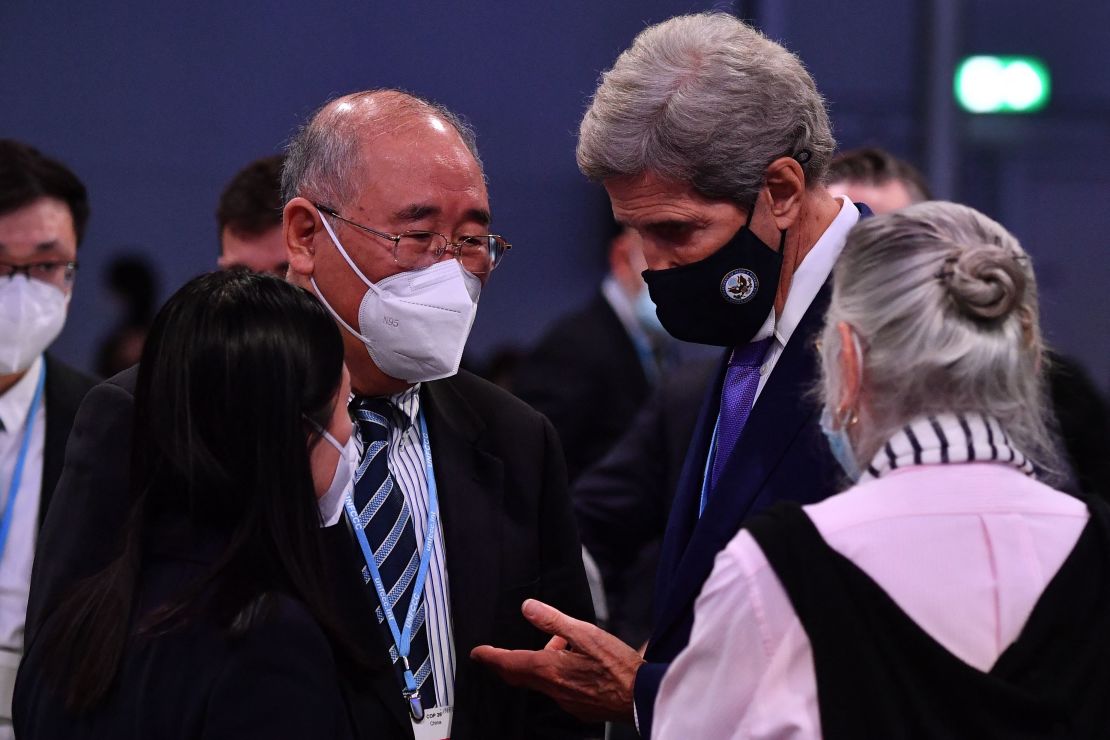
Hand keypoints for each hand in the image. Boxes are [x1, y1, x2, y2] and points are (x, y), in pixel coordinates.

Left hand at [470, 599, 644, 723]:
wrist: (642, 696)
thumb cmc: (618, 667)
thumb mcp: (586, 634)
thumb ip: (554, 620)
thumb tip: (528, 608)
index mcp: (550, 669)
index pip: (509, 663)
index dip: (491, 657)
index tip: (478, 653)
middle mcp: (553, 689)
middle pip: (519, 676)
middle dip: (506, 663)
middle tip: (498, 653)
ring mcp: (566, 701)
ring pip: (541, 681)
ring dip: (539, 663)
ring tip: (557, 645)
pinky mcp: (578, 708)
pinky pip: (558, 689)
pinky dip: (557, 674)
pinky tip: (574, 664)